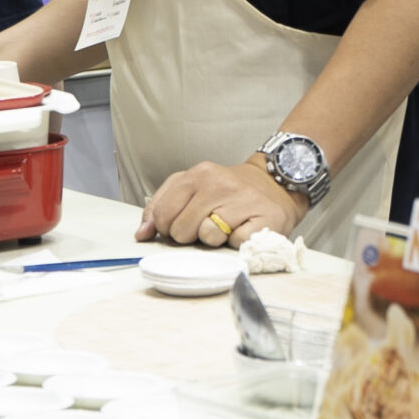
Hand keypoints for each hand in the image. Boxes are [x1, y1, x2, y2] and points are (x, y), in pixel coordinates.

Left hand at [137, 157, 305, 246]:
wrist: (276, 185)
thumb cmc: (230, 192)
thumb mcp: (193, 188)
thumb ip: (162, 206)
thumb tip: (142, 233)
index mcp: (199, 174)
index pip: (163, 214)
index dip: (168, 227)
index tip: (182, 223)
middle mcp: (220, 184)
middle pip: (182, 230)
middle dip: (191, 235)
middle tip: (208, 223)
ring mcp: (243, 201)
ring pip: (208, 238)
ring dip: (215, 240)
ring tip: (227, 226)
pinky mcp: (265, 219)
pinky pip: (236, 244)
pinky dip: (237, 243)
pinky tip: (243, 230)